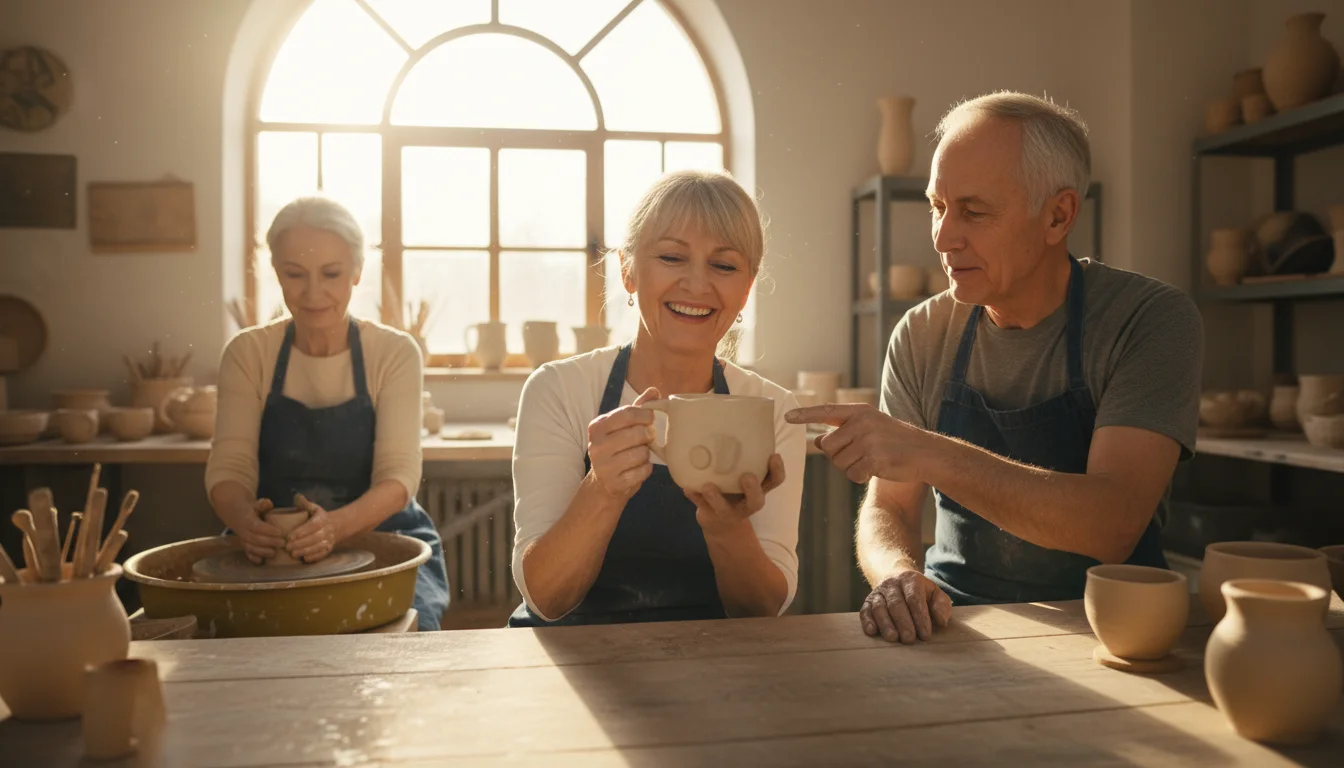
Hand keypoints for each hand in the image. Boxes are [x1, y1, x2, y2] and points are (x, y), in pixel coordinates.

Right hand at [236, 497, 284, 564]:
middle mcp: (243, 530)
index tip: (280, 533)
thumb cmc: (250, 510)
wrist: (234, 514)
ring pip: (250, 547)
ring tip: (274, 553)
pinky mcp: (243, 544)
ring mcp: (242, 538)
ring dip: (262, 552)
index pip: (257, 526)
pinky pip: (246, 552)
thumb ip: (262, 504)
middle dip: (269, 542)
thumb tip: (268, 503)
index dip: (268, 531)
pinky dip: (252, 558)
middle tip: (282, 543)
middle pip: (255, 538)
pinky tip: (260, 561)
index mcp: (247, 520)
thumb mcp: (255, 504)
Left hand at [286, 494, 340, 562]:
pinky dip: (314, 557)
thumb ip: (305, 503)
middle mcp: (328, 529)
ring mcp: (329, 540)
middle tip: (288, 547)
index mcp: (323, 518)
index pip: (313, 525)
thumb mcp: (314, 508)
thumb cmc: (319, 517)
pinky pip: (323, 554)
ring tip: (293, 554)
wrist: (336, 526)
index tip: (289, 536)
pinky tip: (304, 559)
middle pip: (315, 538)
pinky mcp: (329, 548)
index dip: (302, 531)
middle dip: (301, 543)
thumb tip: (297, 496)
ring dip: (306, 551)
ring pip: (319, 547)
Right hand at [586, 387, 660, 500]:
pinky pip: (643, 470)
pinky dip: (645, 469)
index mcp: (597, 426)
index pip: (628, 413)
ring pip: (642, 453)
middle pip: (638, 433)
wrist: (603, 484)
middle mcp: (597, 445)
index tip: (649, 420)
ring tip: (638, 454)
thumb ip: (637, 408)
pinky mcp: (616, 482)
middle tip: (647, 438)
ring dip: (646, 454)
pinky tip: (637, 468)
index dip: (645, 416)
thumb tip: (654, 390)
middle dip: (648, 435)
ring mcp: (605, 466)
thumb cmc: (615, 449)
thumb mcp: (621, 426)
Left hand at [685, 454, 785, 533]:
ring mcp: (728, 512)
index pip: (775, 481)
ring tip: (707, 485)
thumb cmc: (733, 486)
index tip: (774, 456)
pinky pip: (701, 507)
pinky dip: (694, 497)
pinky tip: (687, 487)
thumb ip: (739, 453)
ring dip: (716, 497)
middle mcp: (747, 502)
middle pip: (756, 500)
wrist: (720, 521)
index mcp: (759, 488)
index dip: (777, 470)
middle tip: (746, 476)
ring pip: (724, 508)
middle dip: (752, 490)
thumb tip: (726, 411)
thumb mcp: (740, 472)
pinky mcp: (710, 515)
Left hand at [785, 403, 931, 483]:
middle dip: (839, 455)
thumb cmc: (895, 441)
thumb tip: (819, 441)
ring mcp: (868, 441)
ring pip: (838, 463)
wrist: (925, 453)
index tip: (787, 417)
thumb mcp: (871, 427)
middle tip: (861, 454)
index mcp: (860, 411)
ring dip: (851, 467)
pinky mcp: (873, 459)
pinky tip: (876, 470)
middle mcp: (862, 423)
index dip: (805, 415)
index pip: (826, 412)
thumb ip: (846, 431)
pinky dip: (860, 477)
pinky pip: (851, 474)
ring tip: (872, 459)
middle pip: (828, 446)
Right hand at [860, 568, 951, 643]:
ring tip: (893, 638)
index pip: (914, 598)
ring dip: (886, 623)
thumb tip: (941, 621)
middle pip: (896, 604)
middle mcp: (892, 584)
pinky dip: (867, 621)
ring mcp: (878, 592)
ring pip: (879, 607)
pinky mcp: (868, 601)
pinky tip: (872, 631)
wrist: (896, 578)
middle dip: (903, 622)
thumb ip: (942, 606)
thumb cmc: (920, 592)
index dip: (920, 617)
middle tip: (909, 639)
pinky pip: (865, 610)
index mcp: (911, 580)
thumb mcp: (935, 593)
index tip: (925, 634)